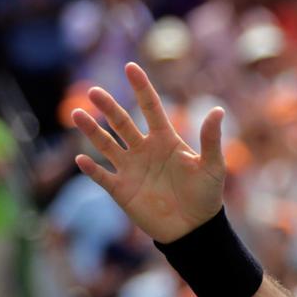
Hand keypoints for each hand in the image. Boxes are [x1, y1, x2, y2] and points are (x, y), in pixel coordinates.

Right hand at [71, 62, 225, 242]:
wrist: (194, 229)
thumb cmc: (206, 196)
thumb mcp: (212, 166)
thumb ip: (210, 139)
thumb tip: (218, 111)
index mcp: (165, 140)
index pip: (151, 108)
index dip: (142, 88)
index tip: (131, 67)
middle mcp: (144, 150)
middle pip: (122, 123)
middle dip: (109, 107)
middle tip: (95, 91)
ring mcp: (130, 169)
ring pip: (106, 145)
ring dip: (92, 131)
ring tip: (78, 115)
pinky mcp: (121, 190)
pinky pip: (102, 176)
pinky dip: (91, 169)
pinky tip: (82, 159)